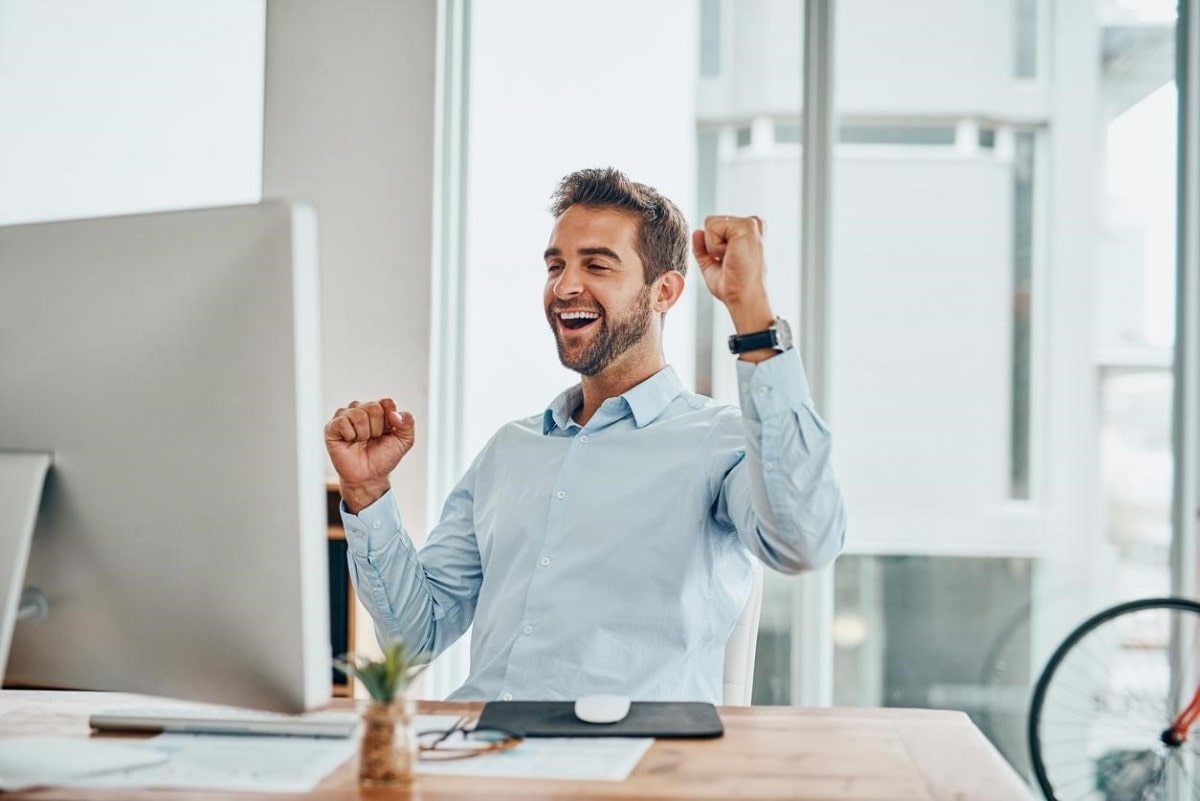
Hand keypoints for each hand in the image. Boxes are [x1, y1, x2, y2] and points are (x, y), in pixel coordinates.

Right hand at [324, 399, 414, 512]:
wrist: (369, 477)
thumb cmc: (383, 457)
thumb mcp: (405, 441)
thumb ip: (408, 423)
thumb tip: (394, 414)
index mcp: (378, 408)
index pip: (387, 403)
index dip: (390, 422)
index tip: (387, 434)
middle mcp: (360, 408)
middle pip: (374, 407)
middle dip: (377, 429)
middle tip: (372, 440)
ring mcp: (345, 416)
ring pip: (359, 415)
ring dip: (364, 434)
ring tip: (361, 442)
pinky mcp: (331, 427)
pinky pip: (342, 422)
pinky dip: (350, 436)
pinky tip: (349, 441)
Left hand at [691, 215, 773, 330]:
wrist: (743, 298)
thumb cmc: (732, 287)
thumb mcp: (711, 264)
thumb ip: (703, 247)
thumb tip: (696, 231)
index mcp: (747, 232)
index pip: (714, 226)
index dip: (712, 246)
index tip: (728, 262)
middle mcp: (752, 224)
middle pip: (711, 222)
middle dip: (712, 245)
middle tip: (729, 262)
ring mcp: (751, 223)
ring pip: (710, 224)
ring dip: (713, 246)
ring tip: (731, 259)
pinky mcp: (747, 226)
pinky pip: (712, 227)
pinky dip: (715, 246)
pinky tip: (731, 256)